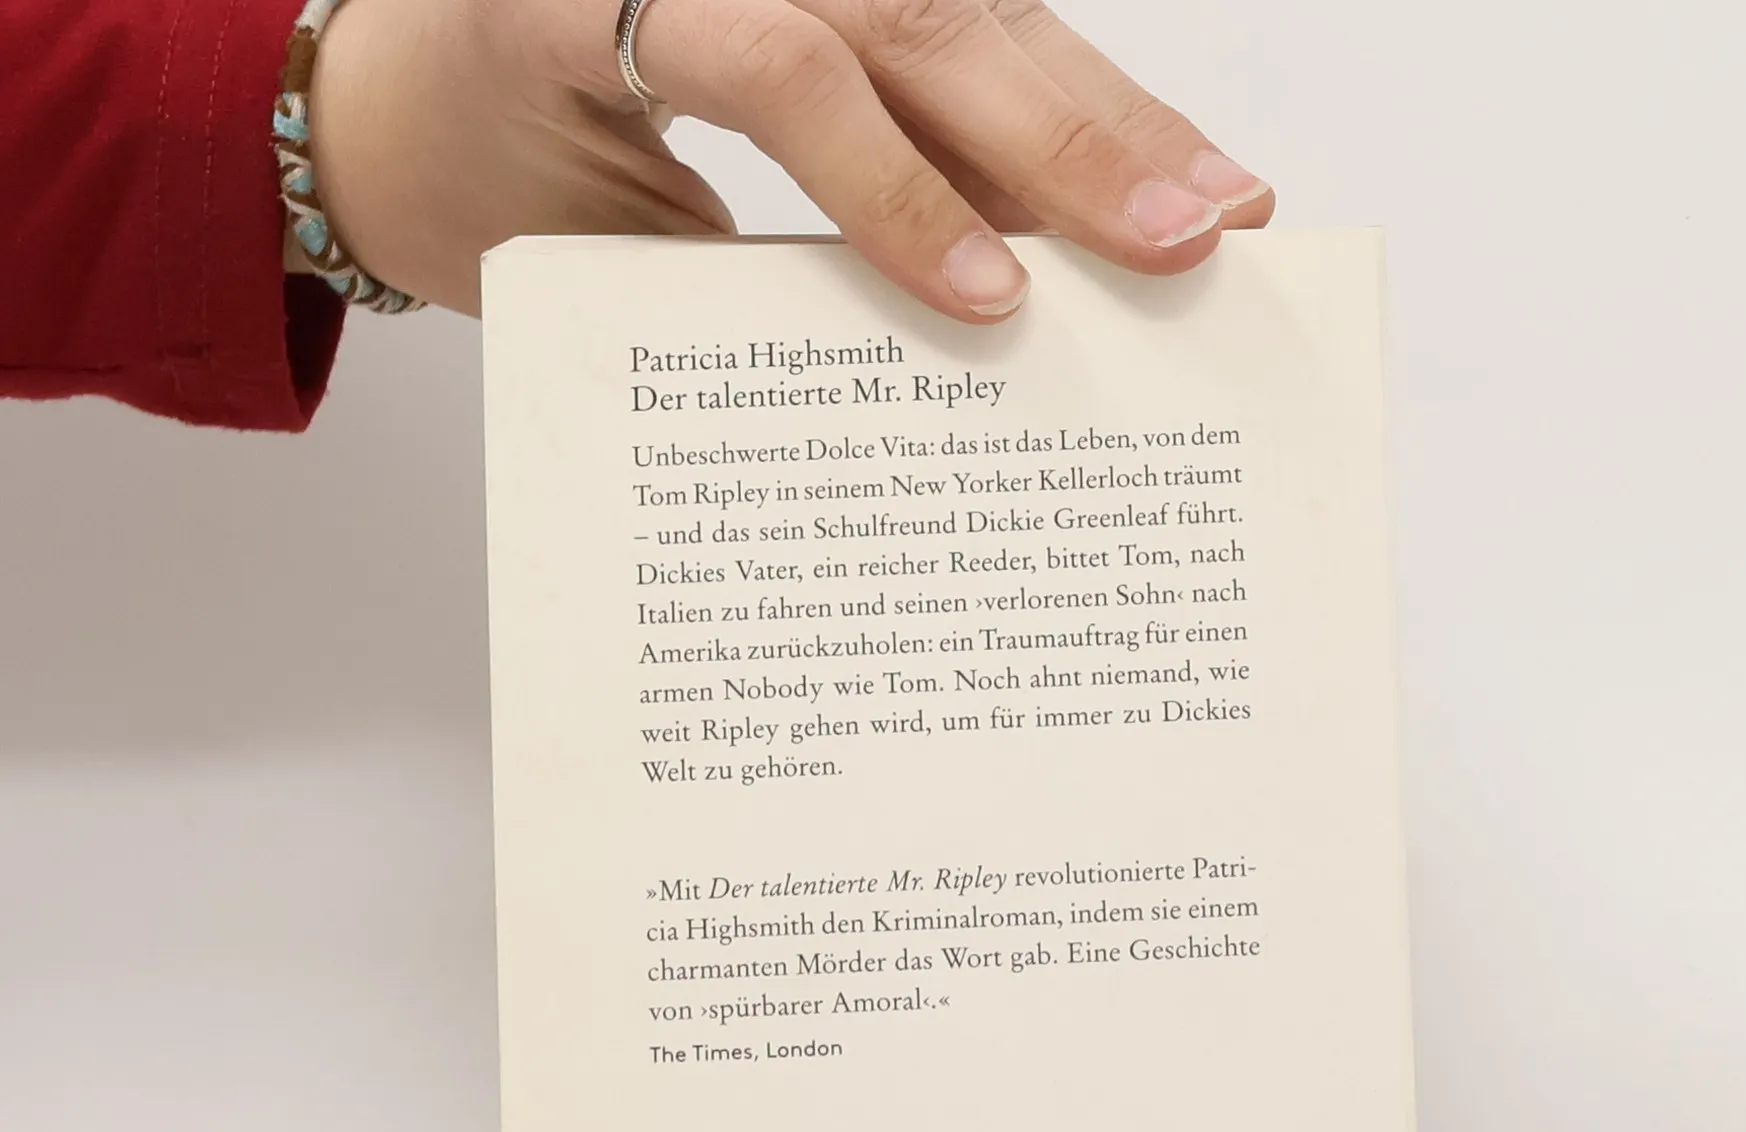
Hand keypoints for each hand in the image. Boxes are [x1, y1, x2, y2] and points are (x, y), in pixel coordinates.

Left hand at [306, 0, 1273, 318]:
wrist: (392, 92)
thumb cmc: (475, 171)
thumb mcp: (576, 242)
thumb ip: (729, 269)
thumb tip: (919, 344)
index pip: (781, 59)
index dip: (894, 181)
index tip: (989, 298)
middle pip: (920, 13)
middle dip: (1072, 135)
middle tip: (1192, 233)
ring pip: (972, 9)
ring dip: (1105, 113)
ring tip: (1213, 201)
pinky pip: (960, 24)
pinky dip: (1056, 100)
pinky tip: (1147, 162)